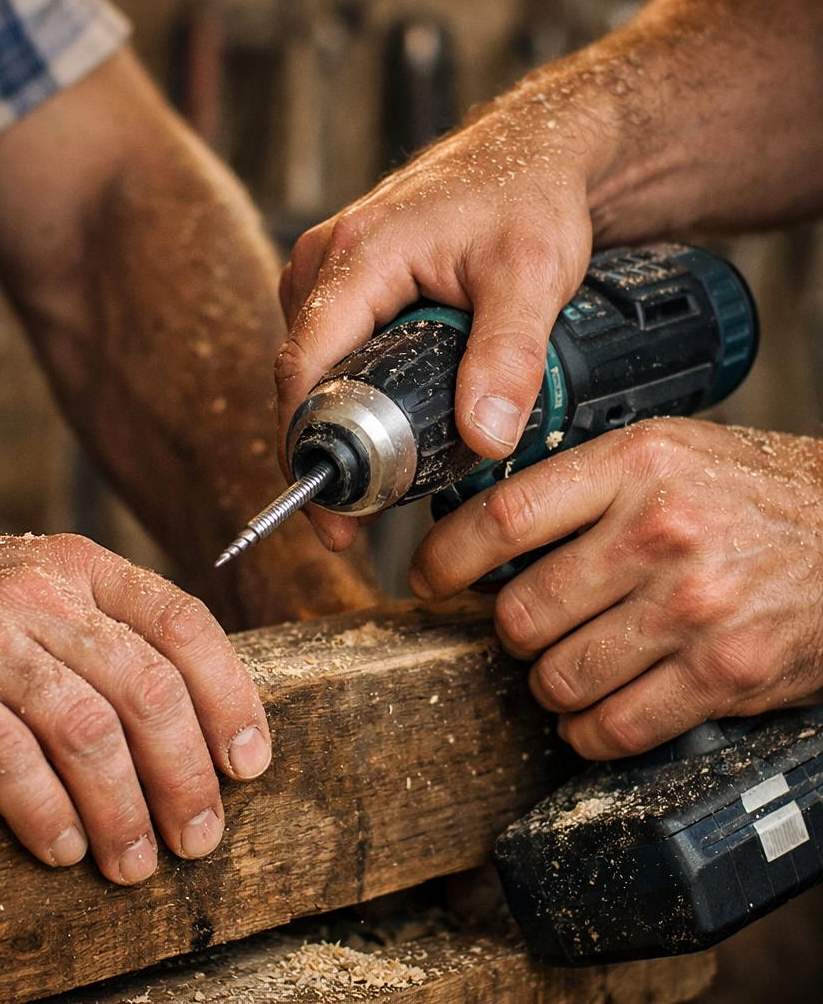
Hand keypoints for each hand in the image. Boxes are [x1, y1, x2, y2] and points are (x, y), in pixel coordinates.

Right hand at [0, 467, 270, 883]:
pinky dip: (46, 811)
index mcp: (86, 568)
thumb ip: (116, 633)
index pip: (185, 624)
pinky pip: (6, 756)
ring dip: (124, 809)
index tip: (249, 761)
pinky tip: (65, 847)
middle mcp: (42, 592)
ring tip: (136, 860)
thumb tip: (203, 717)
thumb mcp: (51, 588)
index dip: (231, 696)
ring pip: (86, 730)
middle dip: (186, 774)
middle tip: (200, 834)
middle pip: (146, 688)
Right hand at [275, 92, 601, 551]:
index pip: (303, 366)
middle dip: (321, 449)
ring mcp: (330, 268)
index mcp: (357, 255)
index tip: (327, 508)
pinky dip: (348, 393)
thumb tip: (484, 437)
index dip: (306, 445)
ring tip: (377, 482)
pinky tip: (383, 427)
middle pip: (299, 374)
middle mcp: (326, 258)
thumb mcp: (533, 274)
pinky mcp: (345, 279)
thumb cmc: (529, 194)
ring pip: (312, 365)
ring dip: (335, 424)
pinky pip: (328, 347)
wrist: (533, 150)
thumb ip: (510, 355)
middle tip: (356, 517)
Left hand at [407, 419, 822, 757]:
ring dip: (546, 682)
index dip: (446, 555)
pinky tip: (591, 713)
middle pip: (522, 610)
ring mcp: (692, 609)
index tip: (425, 576)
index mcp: (635, 468)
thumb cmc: (758, 494)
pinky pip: (615, 726)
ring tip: (564, 666)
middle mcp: (659, 535)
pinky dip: (587, 730)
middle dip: (509, 629)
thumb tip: (490, 525)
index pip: (505, 516)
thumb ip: (583, 483)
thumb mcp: (668, 453)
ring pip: (559, 676)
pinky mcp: (723, 674)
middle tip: (526, 624)